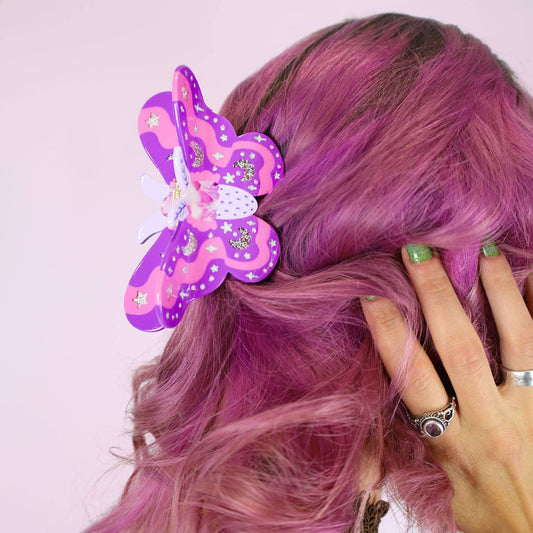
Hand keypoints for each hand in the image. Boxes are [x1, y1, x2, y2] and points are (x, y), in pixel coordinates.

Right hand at [360, 244, 532, 532]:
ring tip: (483, 252)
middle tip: (418, 253)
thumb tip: (414, 408)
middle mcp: (495, 423)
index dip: (391, 336)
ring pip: (518, 341)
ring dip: (498, 293)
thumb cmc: (500, 521)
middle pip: (460, 349)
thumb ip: (435, 446)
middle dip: (437, 297)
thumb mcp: (452, 493)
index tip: (372, 297)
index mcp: (456, 446)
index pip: (414, 381)